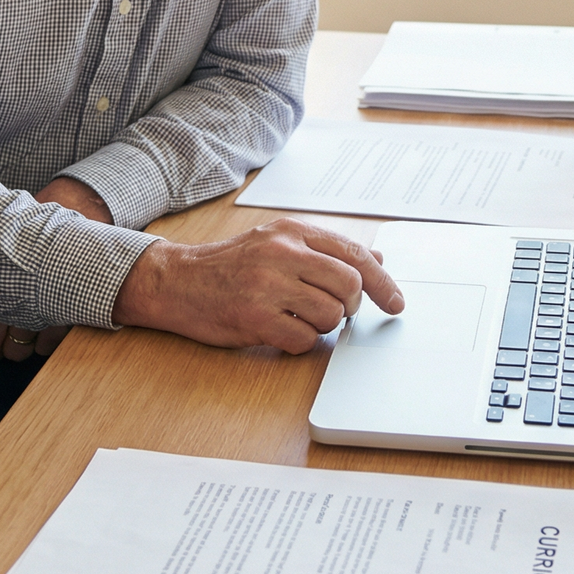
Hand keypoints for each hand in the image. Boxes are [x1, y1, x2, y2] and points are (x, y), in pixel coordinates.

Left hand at [0, 177, 109, 378]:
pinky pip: (44, 348)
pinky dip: (43, 344)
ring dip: (17, 349)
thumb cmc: (31, 239)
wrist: (73, 224)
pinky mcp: (60, 319)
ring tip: (24, 329)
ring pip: (15, 354)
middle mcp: (2, 302)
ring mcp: (32, 313)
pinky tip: (45, 327)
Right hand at [112, 218, 403, 353]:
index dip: (384, 283)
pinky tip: (282, 330)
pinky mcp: (254, 318)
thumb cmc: (231, 264)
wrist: (177, 280)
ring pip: (330, 315)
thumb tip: (378, 261)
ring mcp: (267, 285)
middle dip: (352, 306)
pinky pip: (304, 340)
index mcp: (292, 231)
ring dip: (323, 325)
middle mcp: (282, 253)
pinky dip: (301, 342)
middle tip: (339, 312)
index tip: (397, 303)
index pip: (355, 255)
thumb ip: (326, 250)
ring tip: (300, 318)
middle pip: (350, 285)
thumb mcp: (278, 242)